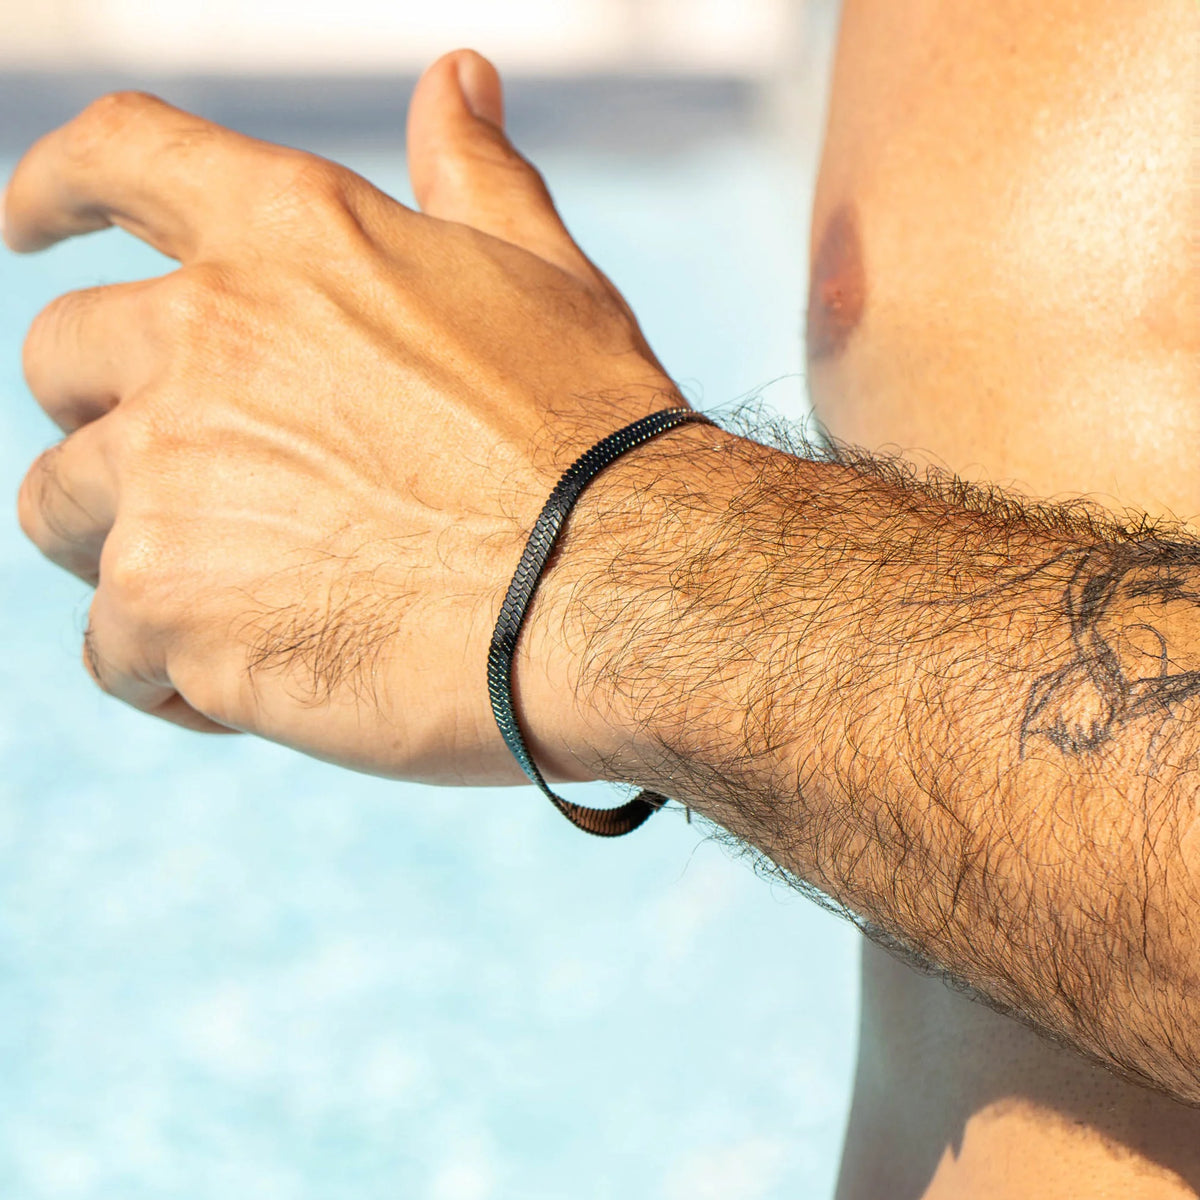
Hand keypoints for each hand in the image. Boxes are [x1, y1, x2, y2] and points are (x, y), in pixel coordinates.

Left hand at [5, 50, 686, 783]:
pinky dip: (165, 669)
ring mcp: (170, 477)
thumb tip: (459, 78)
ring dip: (130, 550)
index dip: (57, 184)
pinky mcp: (169, 610)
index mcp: (290, 240)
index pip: (123, 159)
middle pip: (63, 365)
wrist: (619, 593)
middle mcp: (201, 340)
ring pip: (65, 512)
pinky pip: (114, 647)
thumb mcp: (542, 282)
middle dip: (110, 422)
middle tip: (200, 487)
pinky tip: (253, 684)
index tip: (28, 221)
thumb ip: (474, 178)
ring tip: (240, 597)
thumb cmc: (595, 442)